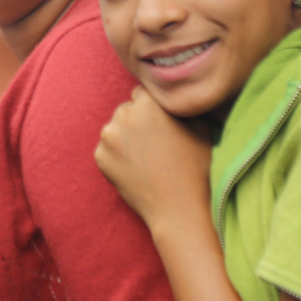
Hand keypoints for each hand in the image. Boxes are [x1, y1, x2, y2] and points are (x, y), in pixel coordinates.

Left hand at [94, 87, 212, 236]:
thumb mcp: (200, 126)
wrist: (181, 208)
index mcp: (148, 103)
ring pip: (115, 129)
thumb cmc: (196, 167)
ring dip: (126, 138)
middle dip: (138, 121)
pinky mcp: (100, 157)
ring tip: (147, 158)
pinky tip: (137, 169)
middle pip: (127, 110)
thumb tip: (174, 91)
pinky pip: (107, 149)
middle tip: (156, 144)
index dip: (154, 109)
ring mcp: (109, 137)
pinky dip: (117, 156)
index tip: (163, 125)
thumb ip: (181, 103)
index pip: (143, 94)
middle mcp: (124, 115)